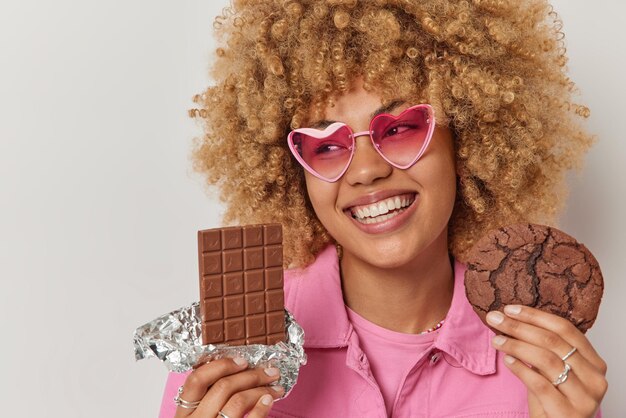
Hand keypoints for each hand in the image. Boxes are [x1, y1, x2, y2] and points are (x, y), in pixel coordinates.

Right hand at [173, 357, 283, 417]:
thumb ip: (208, 401)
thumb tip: (237, 374)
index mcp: (184, 415)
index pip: (195, 380)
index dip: (220, 365)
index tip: (242, 360)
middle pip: (222, 387)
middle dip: (251, 374)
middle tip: (269, 370)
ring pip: (237, 401)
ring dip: (261, 389)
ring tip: (275, 387)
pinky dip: (262, 407)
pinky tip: (268, 400)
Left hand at [486, 305, 606, 417]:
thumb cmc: (553, 399)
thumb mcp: (553, 370)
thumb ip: (544, 347)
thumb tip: (511, 318)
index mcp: (594, 361)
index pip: (565, 329)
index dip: (535, 316)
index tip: (510, 309)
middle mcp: (595, 378)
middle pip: (553, 342)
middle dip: (519, 327)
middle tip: (495, 319)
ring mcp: (584, 397)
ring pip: (546, 360)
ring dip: (516, 346)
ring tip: (497, 340)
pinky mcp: (568, 412)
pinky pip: (540, 384)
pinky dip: (520, 369)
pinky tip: (507, 360)